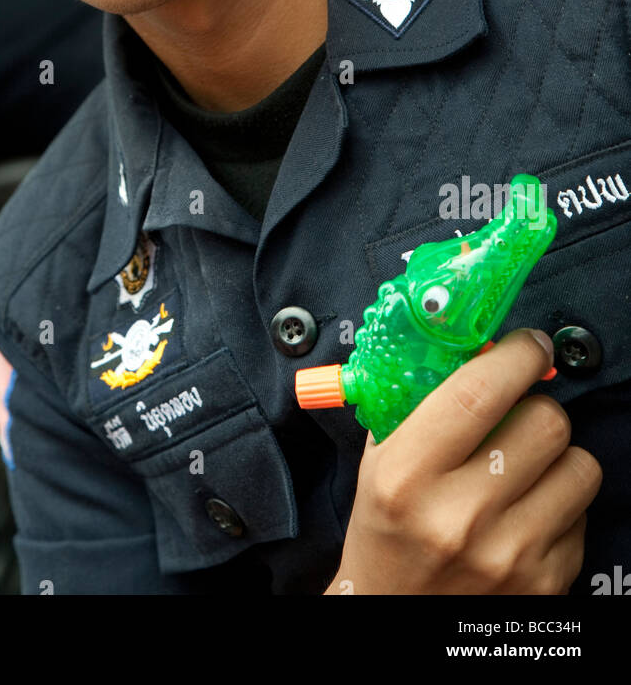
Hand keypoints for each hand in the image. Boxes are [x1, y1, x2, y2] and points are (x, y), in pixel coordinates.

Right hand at [327, 328, 601, 593]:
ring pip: (579, 465)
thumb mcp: (380, 461)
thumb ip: (417, 399)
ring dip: (557, 456)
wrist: (390, 619)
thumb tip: (471, 345)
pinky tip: (527, 513)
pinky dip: (561, 505)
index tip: (526, 344)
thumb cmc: (386, 531)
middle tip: (520, 411)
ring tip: (526, 465)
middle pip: (544, 422)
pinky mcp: (545, 584)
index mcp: (407, 476)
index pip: (479, 392)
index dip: (514, 356)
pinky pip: (584, 515)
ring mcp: (508, 555)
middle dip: (536, 406)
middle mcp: (459, 517)